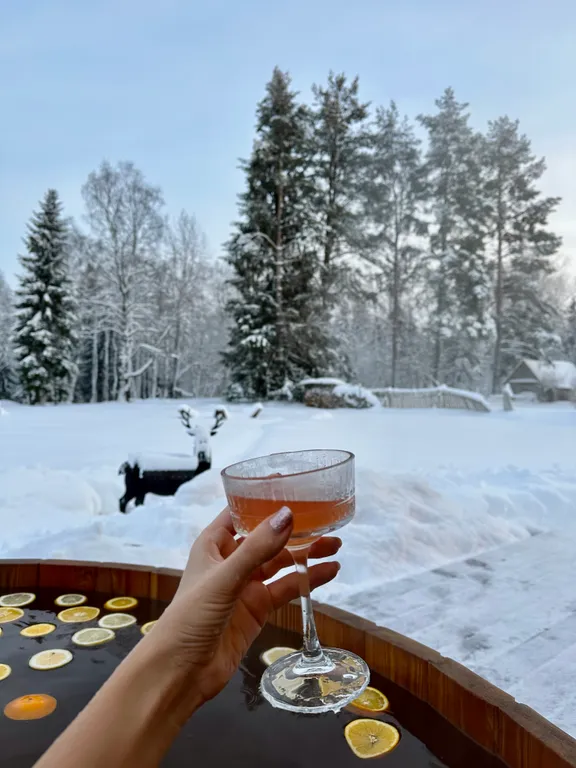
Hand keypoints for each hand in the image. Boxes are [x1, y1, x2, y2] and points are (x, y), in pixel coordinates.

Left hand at [153, 506, 340, 715]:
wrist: (180, 673)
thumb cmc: (189, 619)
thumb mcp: (224, 578)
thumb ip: (257, 548)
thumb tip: (287, 515)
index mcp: (213, 544)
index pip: (241, 511)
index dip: (264, 497)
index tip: (292, 484)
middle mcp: (230, 561)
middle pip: (267, 536)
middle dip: (294, 528)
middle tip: (326, 520)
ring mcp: (245, 586)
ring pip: (281, 562)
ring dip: (306, 553)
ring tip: (335, 545)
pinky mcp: (257, 609)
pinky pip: (286, 588)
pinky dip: (307, 580)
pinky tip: (328, 572)